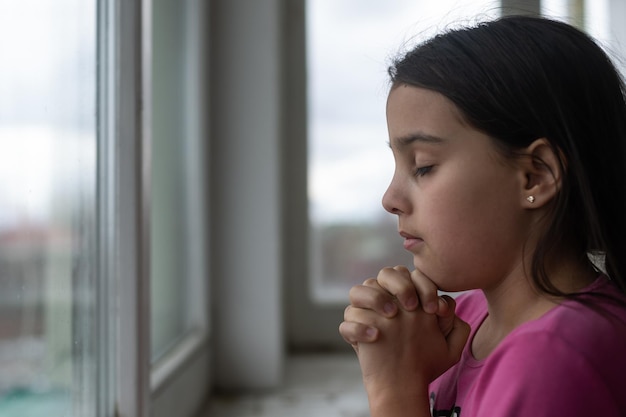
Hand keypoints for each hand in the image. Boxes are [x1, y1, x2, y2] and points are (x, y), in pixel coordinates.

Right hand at [340, 266, 468, 379]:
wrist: (403, 386)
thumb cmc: (426, 363)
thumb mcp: (450, 347)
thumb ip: (457, 325)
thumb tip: (445, 306)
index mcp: (407, 299)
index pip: (411, 275)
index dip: (423, 286)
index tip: (433, 310)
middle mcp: (386, 302)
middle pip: (385, 273)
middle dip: (400, 285)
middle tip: (411, 307)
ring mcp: (367, 315)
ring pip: (359, 290)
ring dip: (375, 297)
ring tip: (391, 316)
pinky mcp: (353, 331)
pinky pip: (347, 321)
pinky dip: (358, 328)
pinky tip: (375, 338)